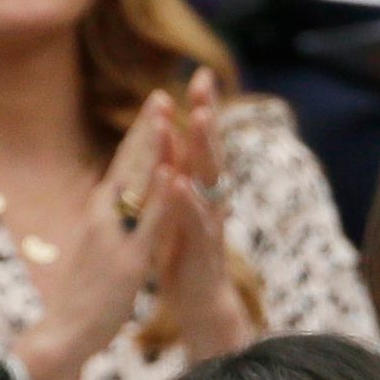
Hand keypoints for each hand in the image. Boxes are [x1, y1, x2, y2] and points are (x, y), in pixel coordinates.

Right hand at [14, 92, 175, 379]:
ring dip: (152, 146)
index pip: (121, 166)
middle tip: (160, 93)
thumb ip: (106, 222)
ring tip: (166, 114)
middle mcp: (102, 216)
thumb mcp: (95, 249)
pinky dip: (160, 195)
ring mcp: (115, 235)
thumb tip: (112, 202)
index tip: (153, 106)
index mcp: (98, 214)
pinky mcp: (128, 260)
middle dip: (145, 128)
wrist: (63, 332)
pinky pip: (148, 223)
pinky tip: (171, 171)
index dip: (138, 135)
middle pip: (127, 164)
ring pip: (137, 184)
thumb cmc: (80, 296)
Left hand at [152, 67, 252, 361]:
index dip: (201, 108)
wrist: (201, 307)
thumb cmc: (185, 258)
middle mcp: (208, 200)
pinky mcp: (202, 249)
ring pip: (207, 179)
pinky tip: (181, 182)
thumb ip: (176, 181)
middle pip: (209, 149)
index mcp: (197, 189)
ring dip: (203, 148)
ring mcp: (209, 223)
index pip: (199, 141)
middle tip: (204, 79)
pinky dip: (188, 201)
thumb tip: (170, 148)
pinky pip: (196, 221)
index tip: (198, 72)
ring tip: (199, 117)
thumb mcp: (177, 213)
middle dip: (207, 113)